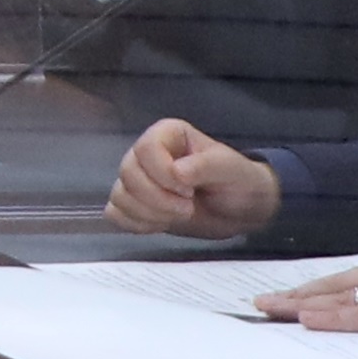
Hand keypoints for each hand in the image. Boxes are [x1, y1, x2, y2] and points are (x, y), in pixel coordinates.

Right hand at [105, 118, 283, 239]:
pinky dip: (137, 224)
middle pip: (128, 173)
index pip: (145, 148)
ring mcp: (137, 180)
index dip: (162, 173)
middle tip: (188, 207)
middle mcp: (146, 154)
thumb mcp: (230, 169)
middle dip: (157, 198)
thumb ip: (204, 166)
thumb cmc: (238, 182)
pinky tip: (161, 223)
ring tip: (179, 215)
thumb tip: (175, 173)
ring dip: (150, 213)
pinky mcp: (134, 204)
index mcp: (167, 135)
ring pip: (120, 196)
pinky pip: (116, 214)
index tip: (189, 190)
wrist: (241, 210)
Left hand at [265, 245, 357, 334]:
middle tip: (263, 303)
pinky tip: (310, 319)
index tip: (294, 297)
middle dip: (299, 294)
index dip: (322, 289)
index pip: (356, 279)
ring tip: (271, 311)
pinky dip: (335, 317)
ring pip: (343, 295)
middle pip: (339, 282)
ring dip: (304, 304)